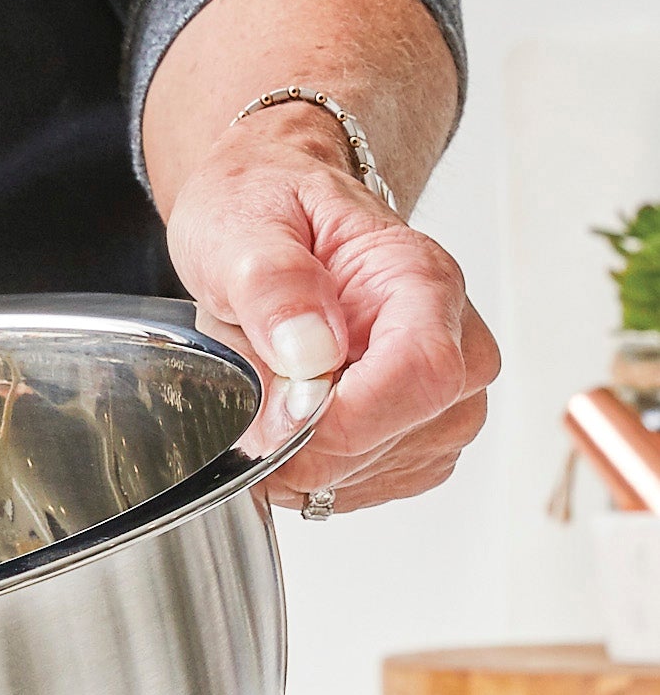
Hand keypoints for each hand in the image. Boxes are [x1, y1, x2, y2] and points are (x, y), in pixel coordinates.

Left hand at [165, 101, 499, 513]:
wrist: (268, 214)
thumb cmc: (264, 211)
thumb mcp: (241, 228)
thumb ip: (274, 284)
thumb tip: (309, 350)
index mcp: (420, 279)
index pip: (426, 371)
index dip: (350, 418)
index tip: (280, 423)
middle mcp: (452, 340)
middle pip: (410, 431)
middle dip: (314, 444)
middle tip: (249, 407)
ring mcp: (443, 395)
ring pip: (389, 467)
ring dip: (310, 461)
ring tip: (266, 404)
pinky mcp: (417, 434)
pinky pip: (373, 483)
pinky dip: (317, 475)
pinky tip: (286, 433)